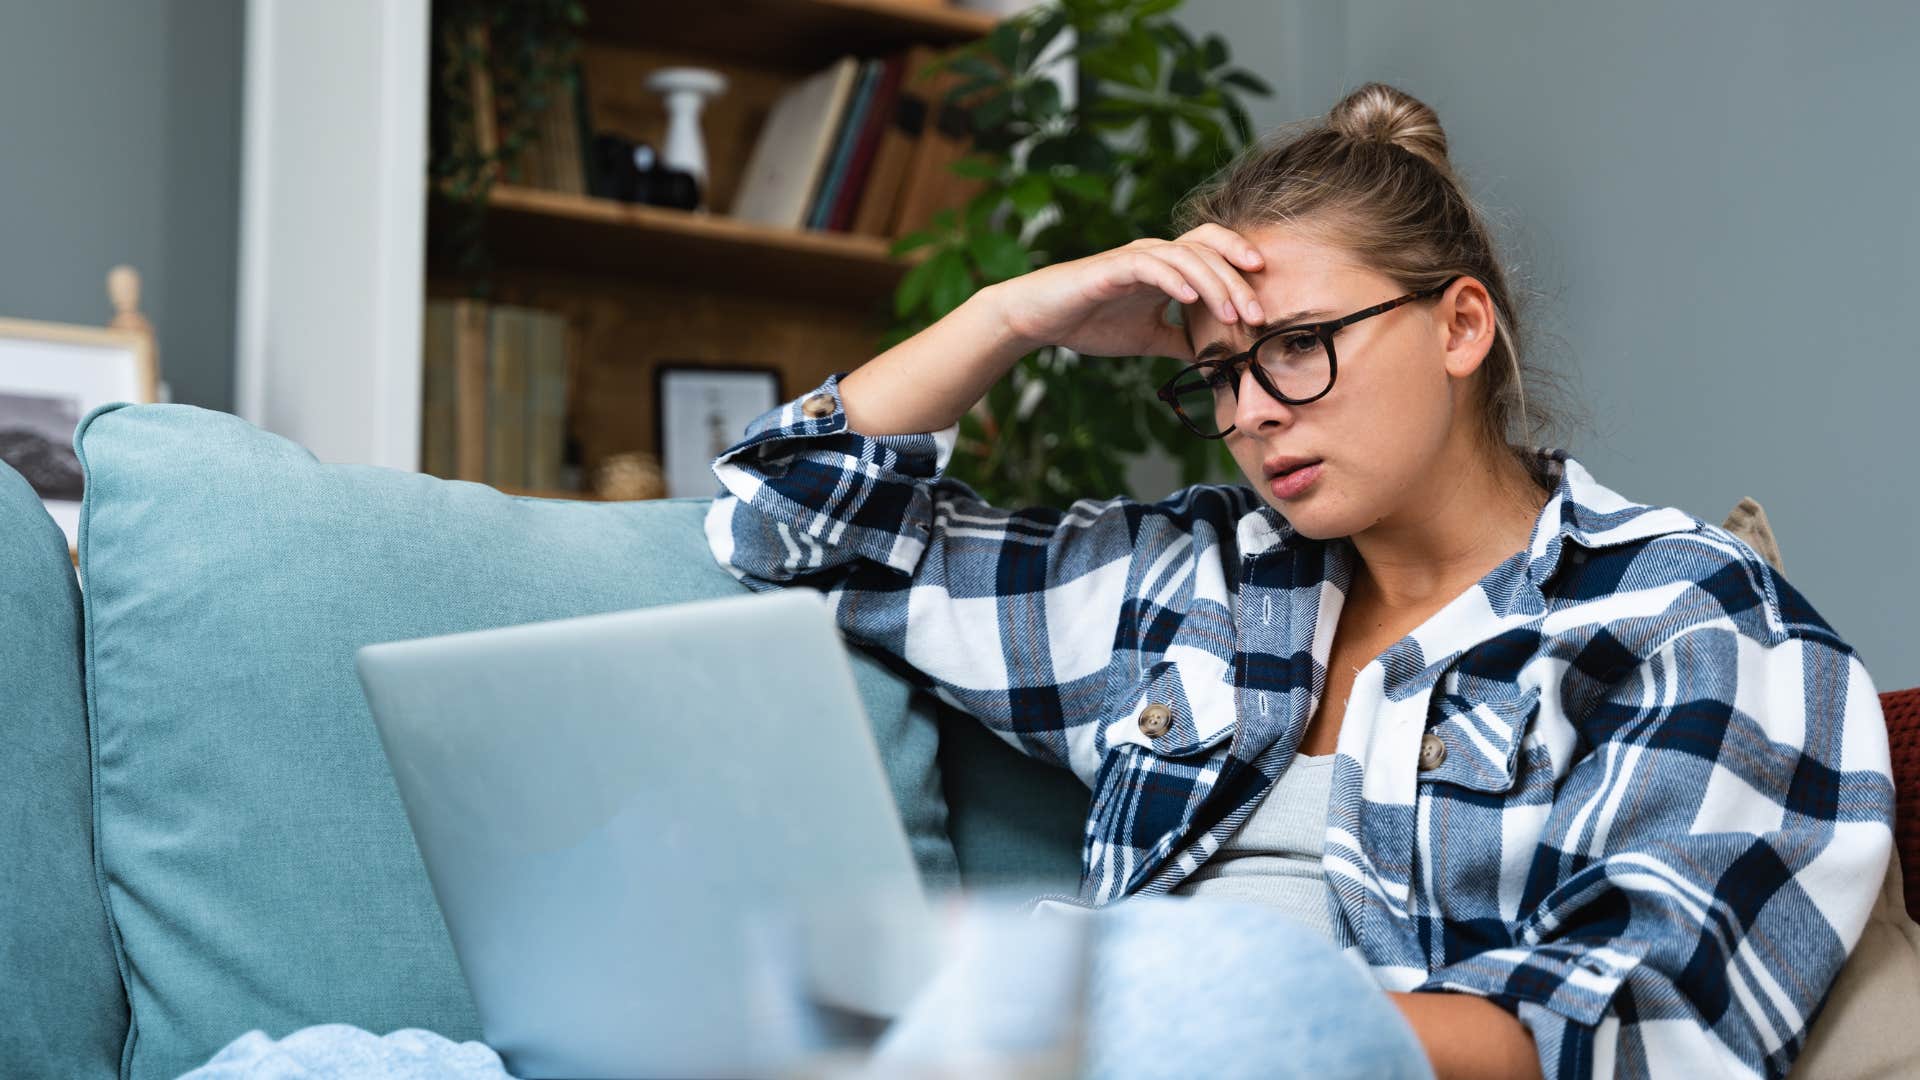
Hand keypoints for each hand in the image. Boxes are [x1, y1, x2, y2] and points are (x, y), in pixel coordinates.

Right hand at [983, 223, 1269, 360]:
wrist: (1040, 318)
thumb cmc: (1090, 322)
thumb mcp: (1148, 338)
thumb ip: (1180, 341)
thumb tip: (1213, 360)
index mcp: (1166, 267)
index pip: (1214, 253)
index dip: (1243, 267)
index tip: (1266, 301)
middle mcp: (1155, 254)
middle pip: (1210, 250)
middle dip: (1239, 282)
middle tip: (1259, 316)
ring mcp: (1135, 258)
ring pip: (1187, 257)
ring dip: (1214, 284)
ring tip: (1233, 315)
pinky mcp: (1112, 268)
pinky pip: (1152, 267)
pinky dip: (1175, 280)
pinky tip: (1190, 300)